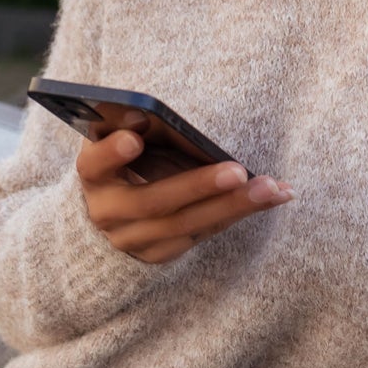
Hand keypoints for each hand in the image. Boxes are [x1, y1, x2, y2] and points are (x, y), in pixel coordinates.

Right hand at [75, 128, 292, 264]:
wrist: (106, 215)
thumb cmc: (122, 161)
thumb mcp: (116, 143)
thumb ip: (130, 128)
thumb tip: (147, 113)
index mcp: (93, 174)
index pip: (94, 164)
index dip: (111, 153)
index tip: (132, 139)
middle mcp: (107, 212)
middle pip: (153, 201)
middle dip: (197, 186)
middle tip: (237, 170)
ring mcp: (133, 239)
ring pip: (186, 225)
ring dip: (233, 206)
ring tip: (271, 188)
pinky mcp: (160, 254)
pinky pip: (204, 234)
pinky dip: (239, 213)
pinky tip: (274, 196)